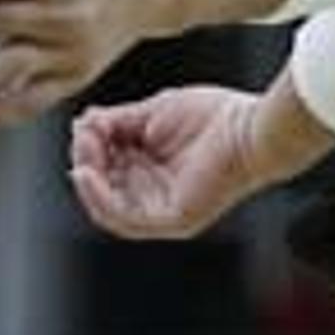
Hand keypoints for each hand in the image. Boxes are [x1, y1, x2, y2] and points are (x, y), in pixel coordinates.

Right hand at [68, 87, 270, 241]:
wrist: (251, 129)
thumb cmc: (214, 117)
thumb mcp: (153, 113)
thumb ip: (118, 121)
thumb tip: (82, 124)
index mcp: (154, 170)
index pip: (109, 169)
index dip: (91, 148)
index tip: (84, 123)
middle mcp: (156, 194)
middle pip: (105, 187)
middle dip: (88, 160)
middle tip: (84, 134)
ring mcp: (164, 211)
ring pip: (108, 208)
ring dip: (89, 180)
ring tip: (83, 154)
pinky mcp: (173, 220)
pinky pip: (126, 219)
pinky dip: (100, 199)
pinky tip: (88, 174)